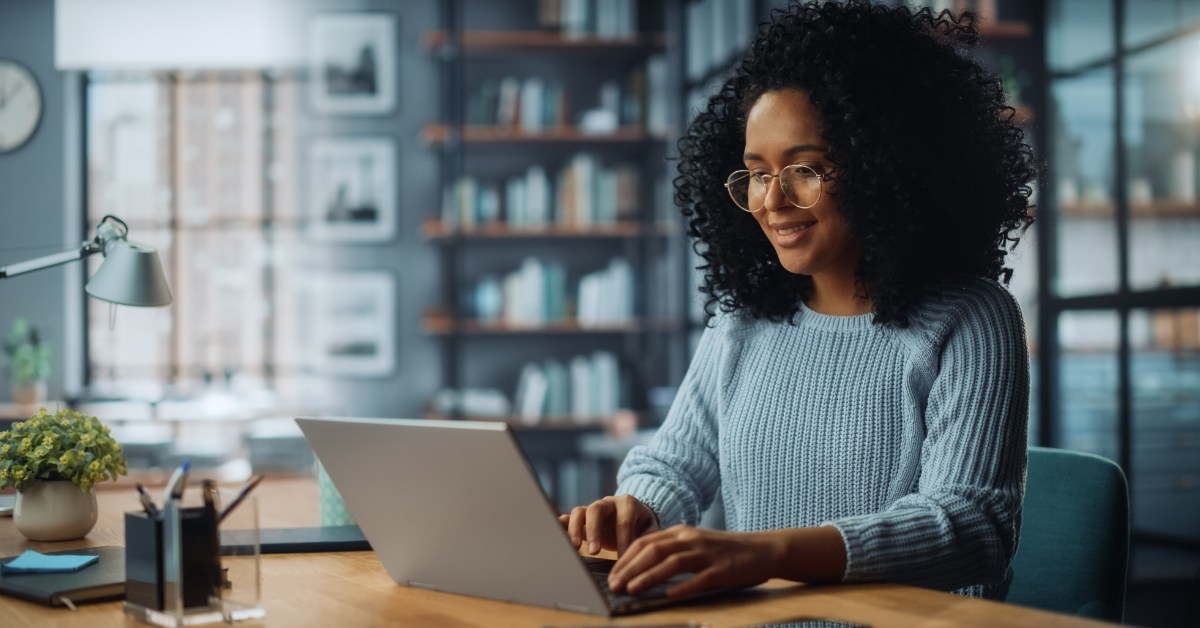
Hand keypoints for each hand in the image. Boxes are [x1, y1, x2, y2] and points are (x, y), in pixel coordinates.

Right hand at [558, 495, 658, 555]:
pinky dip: (563, 525)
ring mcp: (593, 509)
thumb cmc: (643, 526)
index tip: (622, 560)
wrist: (635, 516)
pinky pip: (569, 517)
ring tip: (574, 548)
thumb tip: (642, 558)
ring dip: (575, 529)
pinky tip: (557, 536)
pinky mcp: (582, 518)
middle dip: (594, 531)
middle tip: (594, 552)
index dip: (623, 540)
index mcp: (628, 504)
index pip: (624, 521)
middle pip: (596, 509)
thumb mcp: (651, 531)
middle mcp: (608, 503)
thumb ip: (647, 540)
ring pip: (580, 512)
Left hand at [607, 526, 779, 597]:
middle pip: (654, 551)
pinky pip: (699, 578)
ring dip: (649, 577)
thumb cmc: (723, 551)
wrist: (762, 549)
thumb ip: (671, 551)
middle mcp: (691, 539)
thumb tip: (639, 568)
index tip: (611, 574)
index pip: (645, 542)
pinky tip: (669, 596)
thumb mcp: (694, 544)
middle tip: (613, 585)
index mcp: (681, 532)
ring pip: (672, 563)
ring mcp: (707, 554)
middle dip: (630, 569)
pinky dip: (683, 587)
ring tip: (632, 590)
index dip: (626, 558)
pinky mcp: (722, 570)